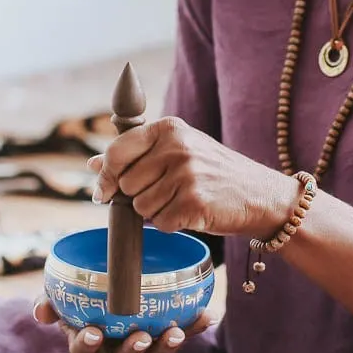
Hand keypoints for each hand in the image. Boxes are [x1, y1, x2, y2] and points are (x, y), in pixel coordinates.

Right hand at [32, 296, 219, 352]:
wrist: (117, 265)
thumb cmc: (85, 279)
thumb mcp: (65, 285)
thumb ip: (51, 296)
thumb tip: (41, 311)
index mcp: (88, 337)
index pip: (83, 350)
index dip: (86, 346)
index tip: (93, 333)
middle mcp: (115, 347)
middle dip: (132, 352)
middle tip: (142, 337)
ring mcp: (143, 344)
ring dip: (165, 347)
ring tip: (175, 332)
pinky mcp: (166, 333)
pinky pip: (182, 333)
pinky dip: (194, 326)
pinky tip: (205, 315)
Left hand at [88, 116, 295, 238]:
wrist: (259, 194)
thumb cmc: (214, 172)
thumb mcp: (177, 151)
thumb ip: (135, 154)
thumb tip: (93, 164)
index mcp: (169, 128)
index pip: (117, 151)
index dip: (106, 175)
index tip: (104, 190)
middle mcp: (176, 147)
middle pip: (125, 184)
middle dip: (138, 195)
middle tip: (166, 191)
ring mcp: (185, 175)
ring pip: (140, 207)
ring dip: (156, 212)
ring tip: (182, 199)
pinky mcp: (193, 202)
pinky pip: (160, 223)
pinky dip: (172, 224)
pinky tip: (192, 212)